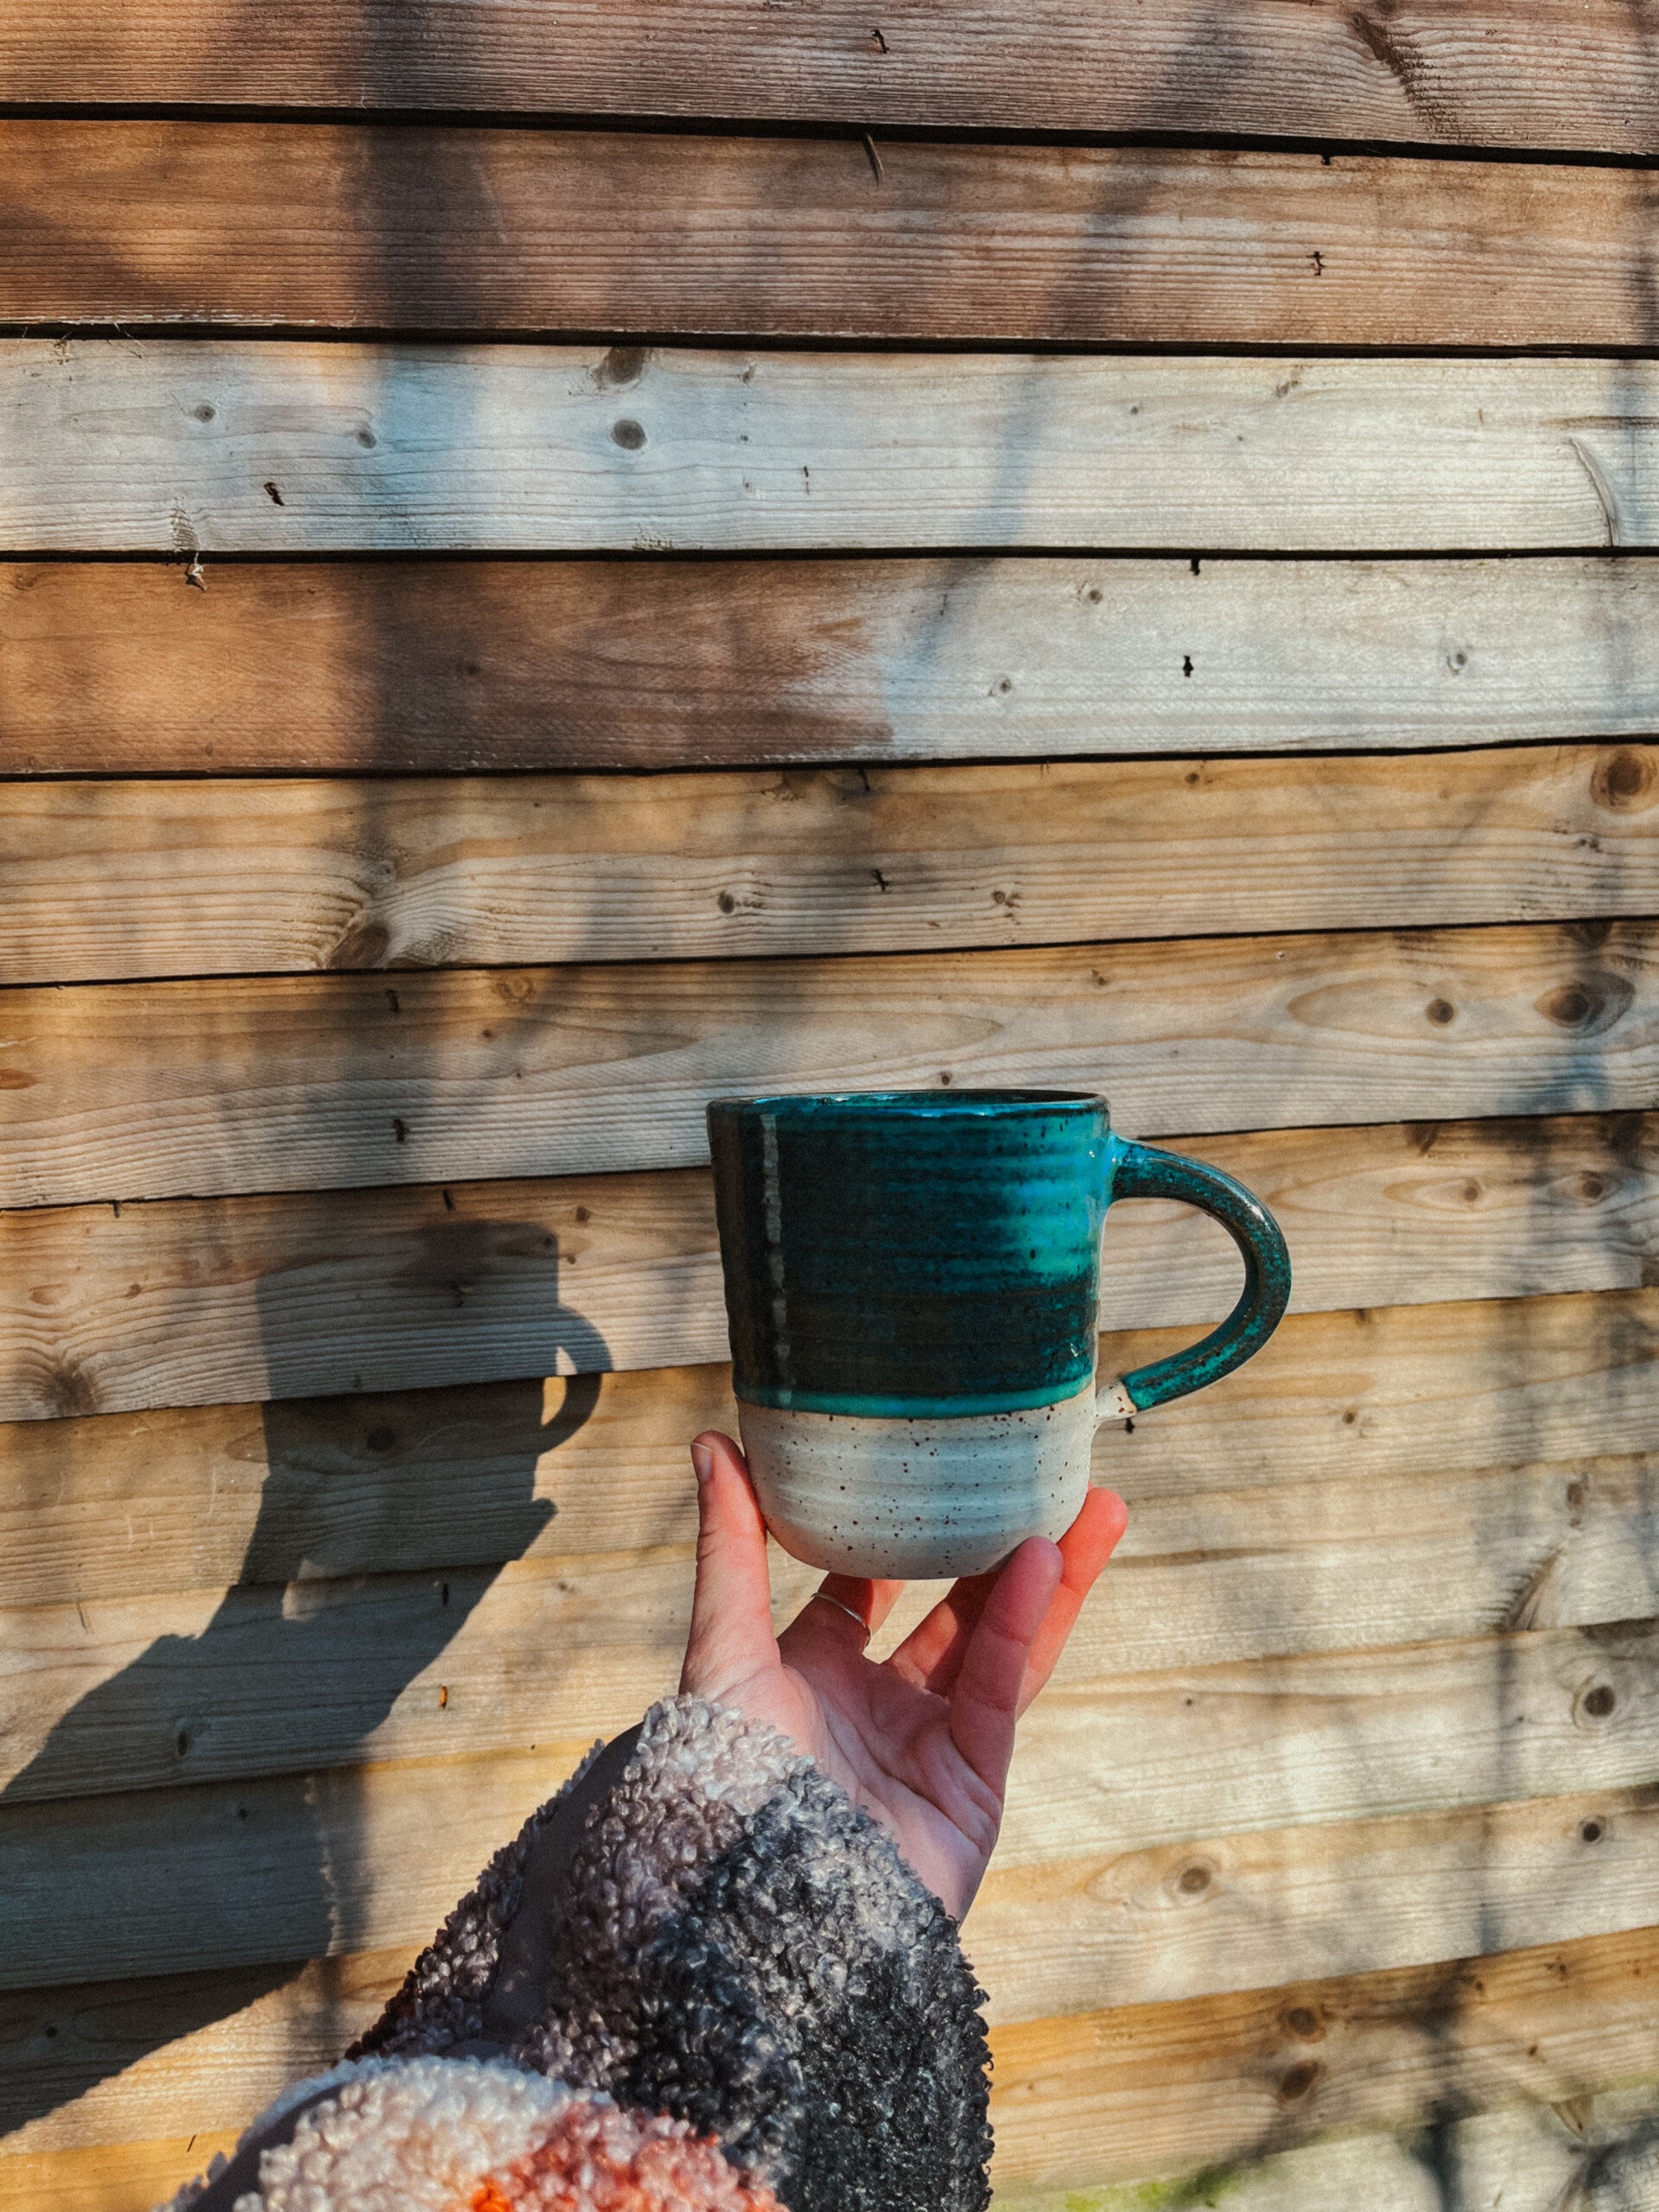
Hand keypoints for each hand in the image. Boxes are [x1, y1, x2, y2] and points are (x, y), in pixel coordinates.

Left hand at [680, 1431, 1126, 1920]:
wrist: (760, 1902)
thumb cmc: (726, 1781)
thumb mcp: (723, 1646)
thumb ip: (731, 1547)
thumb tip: (713, 1442)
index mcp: (807, 1676)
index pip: (861, 1590)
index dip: (896, 1534)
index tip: (930, 1469)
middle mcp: (874, 1709)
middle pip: (953, 1611)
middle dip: (1002, 1548)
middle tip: (1045, 1478)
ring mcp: (929, 1748)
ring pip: (1002, 1645)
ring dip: (1050, 1577)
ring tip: (1095, 1505)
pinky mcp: (974, 1788)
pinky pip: (1004, 1691)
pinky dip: (1024, 1627)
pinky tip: (1046, 1562)